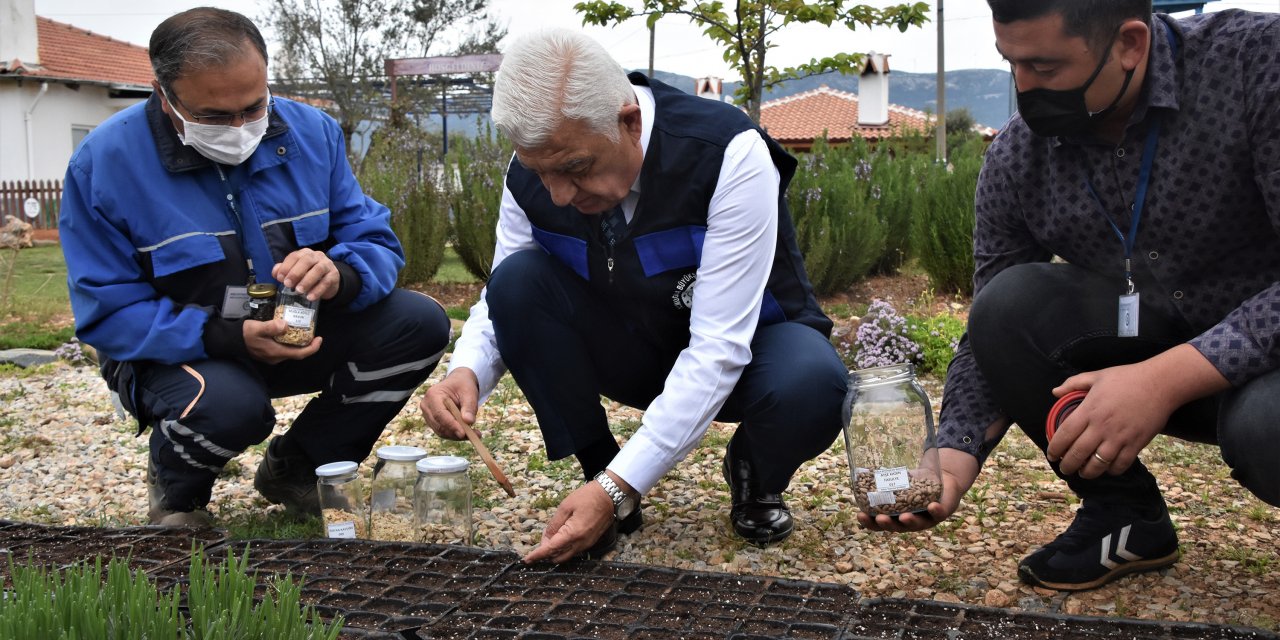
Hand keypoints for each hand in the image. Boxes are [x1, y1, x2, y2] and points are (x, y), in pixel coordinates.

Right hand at [243, 318, 321, 362]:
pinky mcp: (269, 353)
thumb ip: (271, 327)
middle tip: (313, 332)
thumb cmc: (245, 334)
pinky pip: (284, 348)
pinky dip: (291, 342)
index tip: (319, 339)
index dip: (312, 348)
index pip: (300, 354)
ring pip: (291, 351)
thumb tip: (285, 325)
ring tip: (304, 331)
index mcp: (276, 352)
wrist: (232, 340)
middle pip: (297, 353)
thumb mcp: (257, 328)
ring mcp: (273, 356)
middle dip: (307, 344)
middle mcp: (277, 357)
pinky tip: (291, 332)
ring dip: (299, 343)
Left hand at [272, 248, 340, 300]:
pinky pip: (326, 282)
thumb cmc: (309, 275)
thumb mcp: (296, 272)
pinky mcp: (334, 275)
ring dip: (307, 280)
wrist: (329, 281)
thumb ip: (285, 270)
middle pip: (306, 260)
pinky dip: (317, 290)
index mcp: (305, 253)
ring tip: (298, 291)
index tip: (280, 278)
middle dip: (295, 272)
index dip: (286, 266)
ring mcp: (327, 265)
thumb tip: (275, 273)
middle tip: (287, 284)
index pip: (295, 256)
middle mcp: (317, 256)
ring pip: (318, 270)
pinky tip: (310, 297)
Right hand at [419, 369, 480, 440]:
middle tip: (475, 435)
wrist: (458, 383)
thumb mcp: (469, 392)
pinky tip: (467, 433)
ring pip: (441, 431)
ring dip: (457, 435)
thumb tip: (469, 422)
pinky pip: (443, 432)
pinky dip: (455, 434)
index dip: (451, 425)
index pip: (440, 414)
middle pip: (439, 425)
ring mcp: (428, 415)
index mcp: (433, 395)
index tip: (463, 433)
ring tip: (475, 434)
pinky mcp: (433, 422)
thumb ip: (469, 406)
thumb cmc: (463, 385)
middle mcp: (427, 406)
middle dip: (456, 432)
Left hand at [522, 481, 614, 563]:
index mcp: (573, 534)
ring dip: (555, 552)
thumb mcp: (565, 507)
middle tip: (538, 544)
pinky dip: (564, 548)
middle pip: (558, 557)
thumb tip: (545, 539)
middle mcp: (581, 543)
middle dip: (546, 554)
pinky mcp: (591, 541)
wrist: (610, 495)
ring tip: (549, 538)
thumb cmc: (587, 497)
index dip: (537, 555)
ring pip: (566, 555)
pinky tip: (560, 537)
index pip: (550, 549)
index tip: (527, 559)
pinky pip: (574, 550)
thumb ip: (554, 525)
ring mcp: (587, 544)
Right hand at [857, 448, 977, 531]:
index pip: (880, 524)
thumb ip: (884, 480)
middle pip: (897, 527)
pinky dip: (935, 511)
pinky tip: (932, 506)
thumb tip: (860, 468)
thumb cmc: (916, 483)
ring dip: (910, 521)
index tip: (860, 515)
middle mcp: (910, 522)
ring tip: (904, 516)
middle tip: (881, 518)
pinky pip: (939, 514)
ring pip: (918, 524)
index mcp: (896, 517)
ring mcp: (927, 519)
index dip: (869, 522)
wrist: (942, 480)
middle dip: (888, 524)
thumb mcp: (899, 482)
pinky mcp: (942, 512)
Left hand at [1047, 361, 1176, 478]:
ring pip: (1098, 464)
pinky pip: (1120, 465)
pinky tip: (1106, 469)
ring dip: (1088, 472)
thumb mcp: (1097, 376)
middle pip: (1078, 453)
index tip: (1051, 455)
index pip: (1065, 435)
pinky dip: (1111, 470)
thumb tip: (1055, 392)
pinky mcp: (1136, 444)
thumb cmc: (1128, 378)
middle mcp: (1102, 427)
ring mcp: (1119, 437)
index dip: (1055, 448)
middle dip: (1068, 465)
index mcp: (1089, 410)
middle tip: (1064, 468)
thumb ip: (1073, 384)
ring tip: (1083, 473)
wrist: (1161, 384)